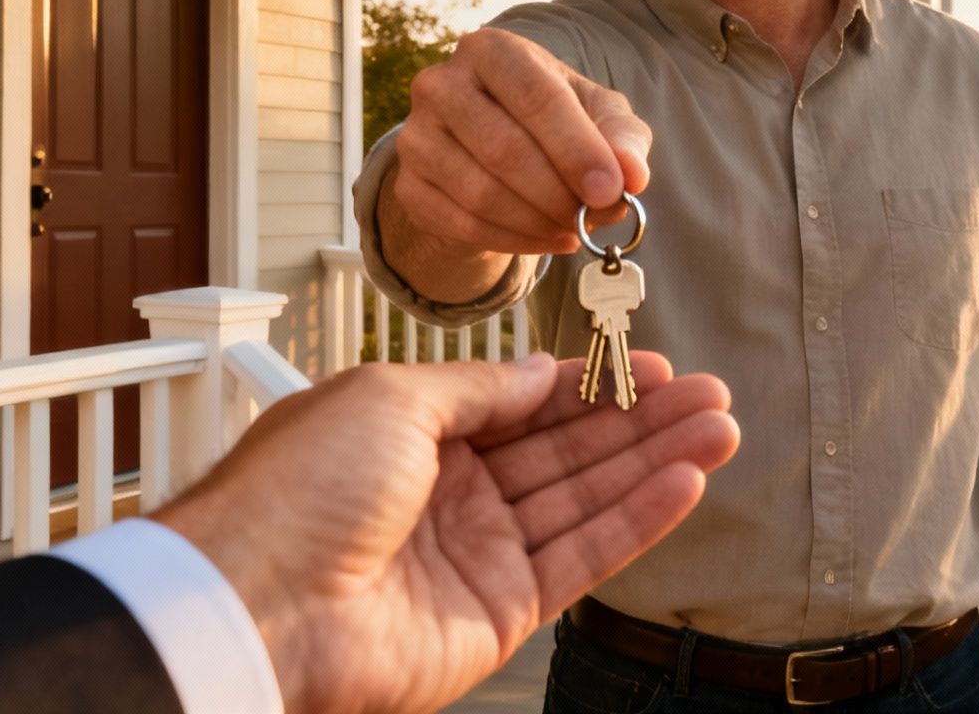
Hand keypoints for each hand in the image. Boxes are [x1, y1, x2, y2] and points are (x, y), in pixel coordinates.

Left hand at [152, 351, 736, 713]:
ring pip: (584, 501)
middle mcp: (449, 493)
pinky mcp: (498, 613)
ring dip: (655, 464)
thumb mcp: (390, 398)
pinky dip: (636, 523)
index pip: (523, 403)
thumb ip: (479, 388)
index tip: (653, 365)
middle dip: (640, 421)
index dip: (589, 384)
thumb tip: (540, 369)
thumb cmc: (299, 489)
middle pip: (565, 450)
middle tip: (712, 394)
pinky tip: (685, 483)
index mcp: (412, 433)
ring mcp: (476, 554)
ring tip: (722, 429)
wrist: (256, 601)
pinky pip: (580, 560)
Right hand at [393, 28, 652, 256]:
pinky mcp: (407, 185)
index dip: (576, 148)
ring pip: (479, 193)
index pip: (535, 97)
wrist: (494, 148)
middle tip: (592, 217)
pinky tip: (546, 238)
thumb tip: (632, 175)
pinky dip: (513, 241)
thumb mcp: (600, 116)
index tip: (610, 190)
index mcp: (492, 50)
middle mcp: (440, 84)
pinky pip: (461, 224)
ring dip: (537, 222)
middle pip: (503, 149)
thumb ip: (623, 138)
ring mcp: (416, 136)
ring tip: (573, 227)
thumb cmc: (557, 121)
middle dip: (557, 194)